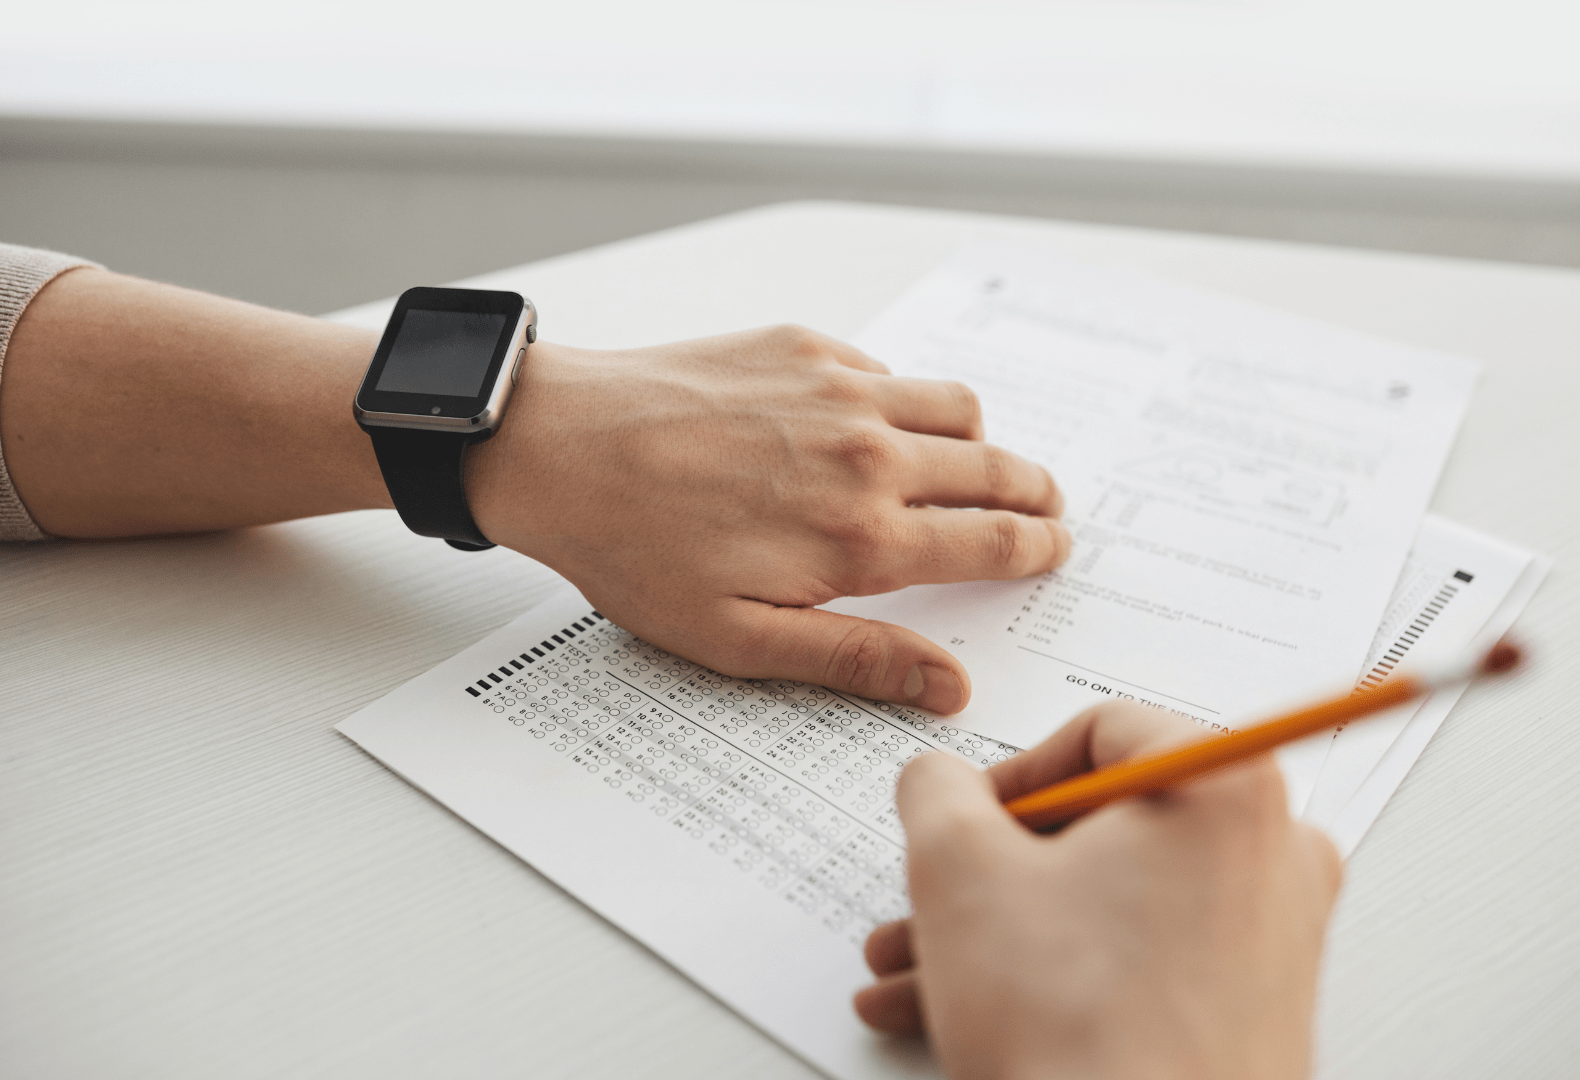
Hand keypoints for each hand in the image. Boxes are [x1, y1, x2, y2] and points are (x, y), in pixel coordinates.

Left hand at [468, 326, 1069, 713]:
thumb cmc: (635, 550)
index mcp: (862, 536)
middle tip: (1045, 506)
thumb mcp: (741, 639)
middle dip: (1033, 491)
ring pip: (957, 405)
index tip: (1054, 548)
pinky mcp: (802, 347)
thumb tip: (949, 687)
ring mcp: (839, 389)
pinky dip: (905, 398)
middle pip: (994, 467)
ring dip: (983, 438)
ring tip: (979, 461)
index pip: (992, 541)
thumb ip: (857, 659)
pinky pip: (887, 368)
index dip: (1036, 548)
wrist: (558, 447)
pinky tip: (879, 424)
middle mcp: (869, 454)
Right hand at [854, 702, 1342, 1079]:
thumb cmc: (1080, 1030)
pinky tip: (963, 1007)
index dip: (1012, 772)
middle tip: (934, 897)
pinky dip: (1055, 972)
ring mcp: (1272, 940)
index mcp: (1224, 787)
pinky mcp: (1253, 1012)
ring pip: (1108, 903)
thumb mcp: (959, 870)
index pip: (1105, 731)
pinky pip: (1138, 961)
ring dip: (1004, 928)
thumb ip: (935, 791)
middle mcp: (1271, 855)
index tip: (966, 814)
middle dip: (992, 869)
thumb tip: (939, 780)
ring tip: (918, 968)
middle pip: (1105, 826)